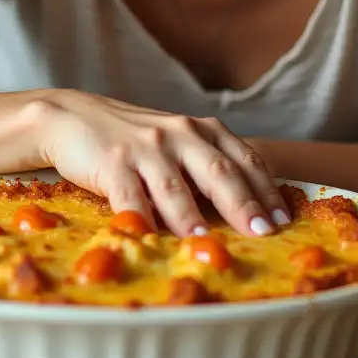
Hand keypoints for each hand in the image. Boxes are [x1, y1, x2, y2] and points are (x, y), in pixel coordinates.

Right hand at [33, 90, 290, 237]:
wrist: (73, 116)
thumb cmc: (133, 137)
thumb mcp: (176, 141)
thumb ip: (207, 164)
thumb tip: (249, 210)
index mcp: (201, 130)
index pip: (244, 158)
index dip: (266, 189)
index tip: (284, 218)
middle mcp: (178, 133)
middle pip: (218, 171)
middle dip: (243, 203)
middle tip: (264, 232)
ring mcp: (146, 147)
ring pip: (175, 186)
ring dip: (192, 217)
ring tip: (208, 242)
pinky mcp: (113, 161)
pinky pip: (131, 195)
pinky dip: (143, 218)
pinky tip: (151, 238)